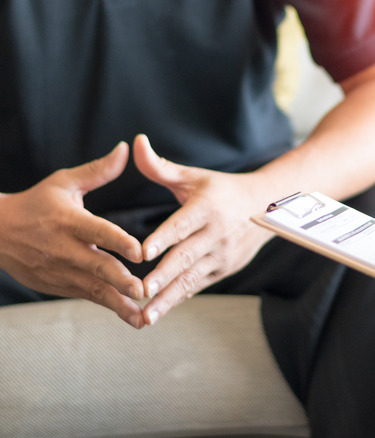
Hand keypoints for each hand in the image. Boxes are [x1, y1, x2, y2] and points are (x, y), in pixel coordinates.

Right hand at [0, 143, 144, 327]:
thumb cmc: (37, 204)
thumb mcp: (63, 183)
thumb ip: (98, 171)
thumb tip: (126, 148)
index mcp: (69, 221)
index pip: (97, 231)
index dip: (118, 241)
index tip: (140, 251)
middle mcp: (66, 249)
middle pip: (97, 266)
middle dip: (120, 280)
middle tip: (144, 289)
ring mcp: (62, 271)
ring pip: (95, 289)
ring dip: (119, 303)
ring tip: (143, 316)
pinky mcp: (61, 287)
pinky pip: (89, 298)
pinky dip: (110, 307)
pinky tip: (133, 317)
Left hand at [132, 135, 273, 324]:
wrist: (266, 207)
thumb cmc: (221, 190)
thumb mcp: (195, 177)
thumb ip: (160, 166)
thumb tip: (136, 143)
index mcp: (207, 208)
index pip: (182, 224)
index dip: (163, 238)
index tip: (143, 252)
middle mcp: (217, 233)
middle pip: (186, 257)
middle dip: (163, 277)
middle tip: (140, 291)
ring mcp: (222, 254)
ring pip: (191, 279)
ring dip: (168, 298)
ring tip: (145, 315)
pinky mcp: (224, 269)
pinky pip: (197, 286)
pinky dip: (178, 299)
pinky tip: (158, 312)